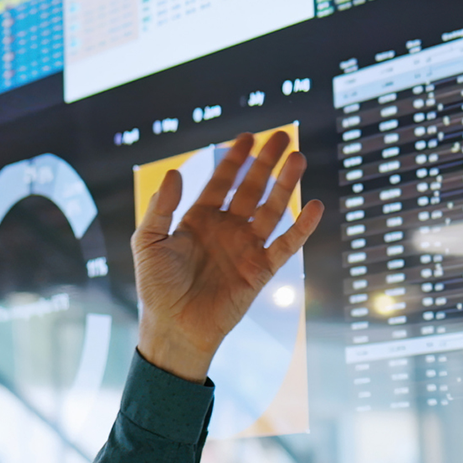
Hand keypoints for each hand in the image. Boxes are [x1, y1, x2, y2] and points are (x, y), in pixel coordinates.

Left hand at [132, 131, 323, 382]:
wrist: (174, 327)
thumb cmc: (156, 287)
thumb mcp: (148, 241)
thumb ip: (161, 208)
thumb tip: (175, 172)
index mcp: (199, 220)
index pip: (222, 182)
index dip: (235, 159)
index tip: (248, 136)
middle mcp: (226, 229)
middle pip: (251, 188)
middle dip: (266, 162)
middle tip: (282, 135)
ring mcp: (245, 248)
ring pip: (271, 209)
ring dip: (285, 185)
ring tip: (298, 158)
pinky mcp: (260, 270)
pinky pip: (285, 244)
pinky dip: (300, 227)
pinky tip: (313, 205)